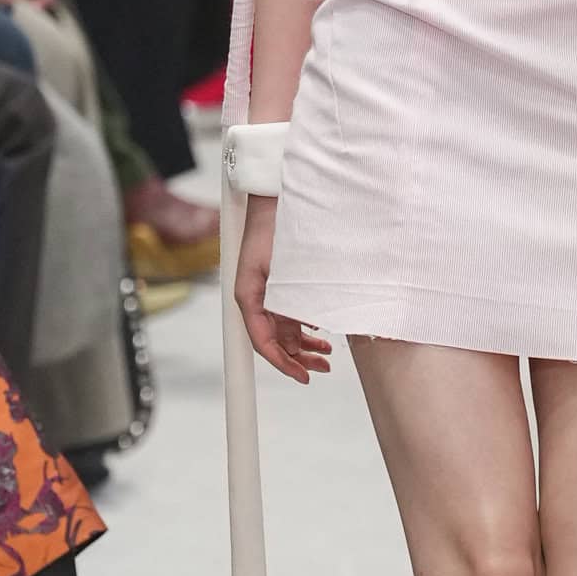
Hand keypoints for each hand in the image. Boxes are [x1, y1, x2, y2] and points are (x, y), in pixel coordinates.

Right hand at [234, 195, 331, 382]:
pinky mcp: (279, 284)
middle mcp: (256, 298)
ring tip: (327, 354)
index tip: (302, 376)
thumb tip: (301, 334)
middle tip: (322, 369)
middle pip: (275, 340)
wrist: (276, 199)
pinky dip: (306, 326)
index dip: (283, 364)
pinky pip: (291, 313)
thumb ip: (290, 304)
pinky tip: (321, 331)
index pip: (263, 342)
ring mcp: (267, 292)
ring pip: (285, 329)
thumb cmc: (274, 229)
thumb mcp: (283, 272)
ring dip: (305, 345)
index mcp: (249, 297)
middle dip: (298, 358)